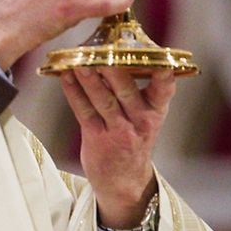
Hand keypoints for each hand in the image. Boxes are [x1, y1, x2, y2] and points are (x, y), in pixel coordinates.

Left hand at [60, 66, 175, 226]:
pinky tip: (66, 77)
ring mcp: (119, 131)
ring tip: (79, 61)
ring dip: (89, 79)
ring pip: (103, 100)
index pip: (164, 90)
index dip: (164, 75)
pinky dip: (74, 92)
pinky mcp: (98, 139)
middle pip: (127, 91)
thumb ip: (134, 89)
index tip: (161, 60)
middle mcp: (141, 120)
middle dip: (115, 70)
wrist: (123, 180)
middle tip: (104, 50)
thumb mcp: (145, 116)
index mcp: (156, 110)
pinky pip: (84, 112)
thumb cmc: (133, 138)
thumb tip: (112, 53)